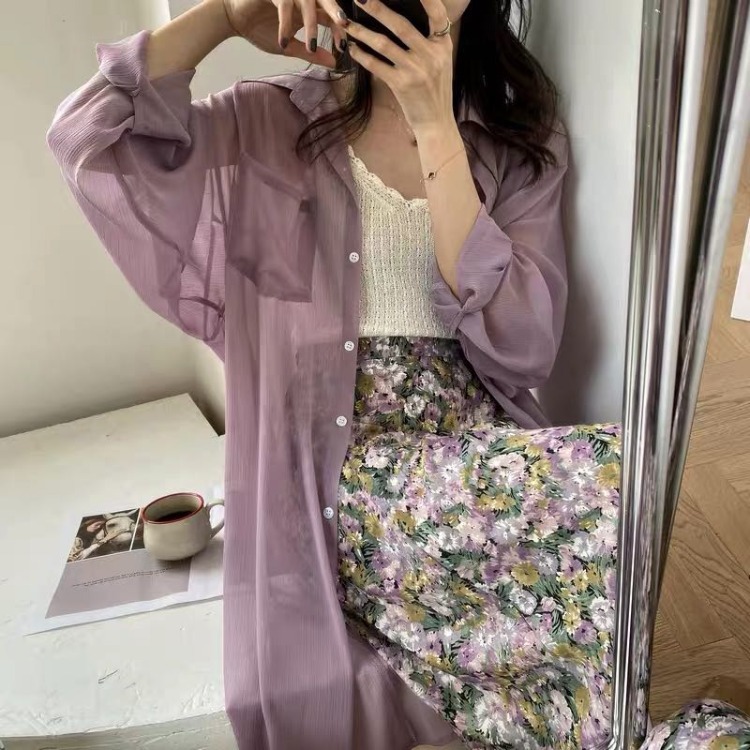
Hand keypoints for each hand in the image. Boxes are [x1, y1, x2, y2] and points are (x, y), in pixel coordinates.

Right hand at [221, 0, 348, 65]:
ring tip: (312, 46)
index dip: (339, 30)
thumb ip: (311, 53)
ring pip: (307, 1)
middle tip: (344, 25)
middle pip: (324, 0)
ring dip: (311, 24)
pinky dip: (285, 23)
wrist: (234, 18)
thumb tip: (334, 63)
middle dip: (335, 12)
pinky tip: (284, 41)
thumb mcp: (289, 46)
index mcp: (308, 10)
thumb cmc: (261, 29)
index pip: (330, 16)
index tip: (343, 48)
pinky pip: (284, 4)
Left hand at [345, 0, 454, 132]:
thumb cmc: (435, 90)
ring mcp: (415, 70)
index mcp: (442, 45)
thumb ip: (429, 41)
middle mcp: (430, 55)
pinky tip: (353, 48)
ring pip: (383, 44)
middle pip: (401, 25)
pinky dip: (362, 56)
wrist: (436, 121)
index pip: (438, 14)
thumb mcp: (441, 61)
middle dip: (378, 9)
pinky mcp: (401, 84)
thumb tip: (402, 21)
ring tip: (346, 22)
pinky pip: (376, 65)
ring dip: (362, 32)